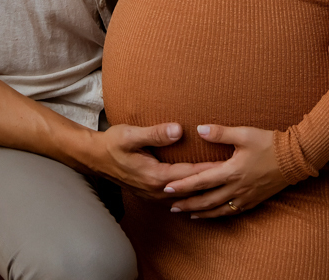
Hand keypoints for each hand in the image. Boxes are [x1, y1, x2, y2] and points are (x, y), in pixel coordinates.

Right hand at [87, 122, 220, 200]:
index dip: (209, 169)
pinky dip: (190, 196)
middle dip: (211, 184)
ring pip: (184, 197)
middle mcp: (156, 190)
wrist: (95, 158)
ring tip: (223, 189)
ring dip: (202, 193)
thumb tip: (178, 130)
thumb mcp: (131, 134)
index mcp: (155, 176)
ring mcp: (153, 195)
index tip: (228, 165)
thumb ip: (155, 133)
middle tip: (233, 179)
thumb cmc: (113, 143)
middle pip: (190, 190)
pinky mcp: (151, 193)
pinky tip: (199, 194)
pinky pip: (176, 198)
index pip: (189, 174)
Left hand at [161, 125, 288, 217]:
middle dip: (187, 203)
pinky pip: (231, 212)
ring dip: (201, 212)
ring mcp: (245, 196)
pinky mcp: (253, 200)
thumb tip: (199, 129)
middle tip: (170, 206)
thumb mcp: (243, 134)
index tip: (167, 188)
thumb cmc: (268, 143)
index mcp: (231, 171)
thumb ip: (220, 133)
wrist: (294, 158)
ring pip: (218, 209)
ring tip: (186, 213)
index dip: (183, 185)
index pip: (201, 180)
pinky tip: (212, 215)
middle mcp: (236, 188)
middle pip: (206, 200)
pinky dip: (218, 215)